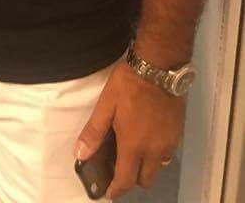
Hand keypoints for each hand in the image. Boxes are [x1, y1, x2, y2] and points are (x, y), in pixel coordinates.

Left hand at [75, 61, 183, 198]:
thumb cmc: (128, 85)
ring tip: (132, 152)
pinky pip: (166, 154)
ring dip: (145, 167)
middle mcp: (154, 151)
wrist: (158, 67)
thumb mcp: (106, 105)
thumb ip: (94, 132)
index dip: (116, 189)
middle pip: (145, 179)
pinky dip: (156, 155)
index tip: (109, 193)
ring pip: (158, 168)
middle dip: (132, 180)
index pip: (126, 179)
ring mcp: (169, 143)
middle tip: (119, 168)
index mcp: (134, 146)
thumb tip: (80, 154)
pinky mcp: (177, 133)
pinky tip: (146, 139)